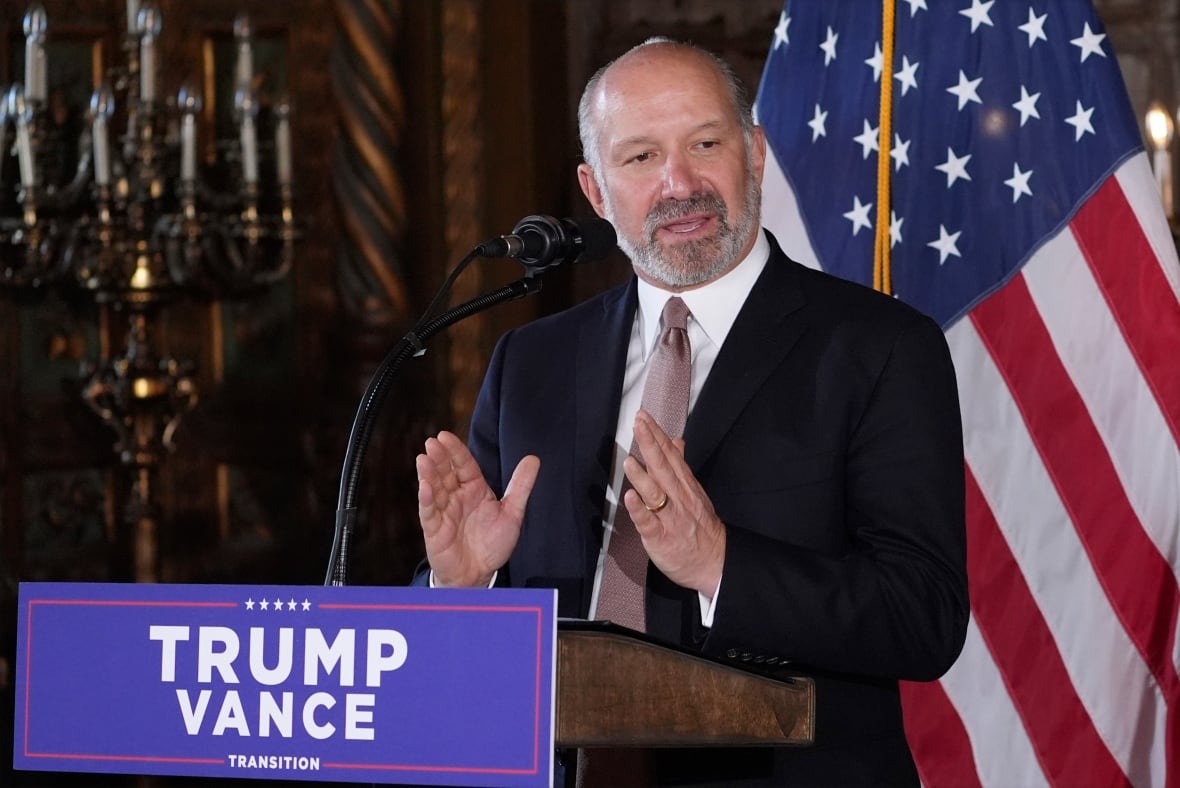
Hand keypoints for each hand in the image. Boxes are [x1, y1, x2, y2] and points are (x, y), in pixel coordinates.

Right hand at [416, 431, 539, 587]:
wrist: (480, 574)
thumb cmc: (492, 543)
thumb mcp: (513, 513)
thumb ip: (521, 486)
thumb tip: (534, 458)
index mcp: (474, 489)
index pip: (464, 465)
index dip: (455, 451)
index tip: (445, 436)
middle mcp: (456, 497)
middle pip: (446, 473)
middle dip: (439, 458)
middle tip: (432, 442)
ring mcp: (444, 512)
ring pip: (434, 489)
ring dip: (428, 474)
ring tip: (423, 459)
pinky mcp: (435, 529)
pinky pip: (429, 512)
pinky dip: (426, 499)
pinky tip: (424, 487)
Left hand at [622, 410, 725, 596]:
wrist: (716, 562)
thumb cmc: (701, 526)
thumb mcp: (694, 491)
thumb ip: (681, 466)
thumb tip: (676, 442)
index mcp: (685, 486)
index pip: (670, 455)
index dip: (657, 435)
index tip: (644, 417)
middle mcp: (678, 498)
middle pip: (663, 468)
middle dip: (650, 445)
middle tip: (639, 425)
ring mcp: (670, 518)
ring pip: (655, 494)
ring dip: (642, 477)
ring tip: (630, 460)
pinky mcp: (661, 539)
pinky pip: (649, 523)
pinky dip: (639, 511)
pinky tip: (630, 498)